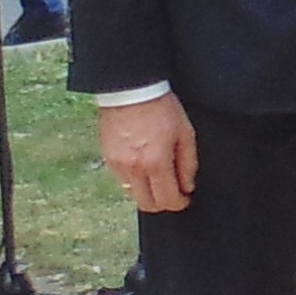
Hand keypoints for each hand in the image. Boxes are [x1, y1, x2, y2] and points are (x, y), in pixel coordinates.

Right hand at [99, 92, 198, 217]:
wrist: (131, 89)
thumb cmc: (161, 107)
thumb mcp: (185, 133)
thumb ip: (188, 164)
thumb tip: (187, 186)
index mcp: (156, 162)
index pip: (167, 200)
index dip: (179, 203)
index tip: (184, 198)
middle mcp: (135, 168)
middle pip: (147, 205)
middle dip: (162, 203)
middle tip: (171, 192)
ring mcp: (118, 164)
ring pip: (132, 194)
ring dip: (146, 192)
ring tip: (155, 177)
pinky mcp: (107, 157)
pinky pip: (120, 179)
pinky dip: (133, 179)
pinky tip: (141, 166)